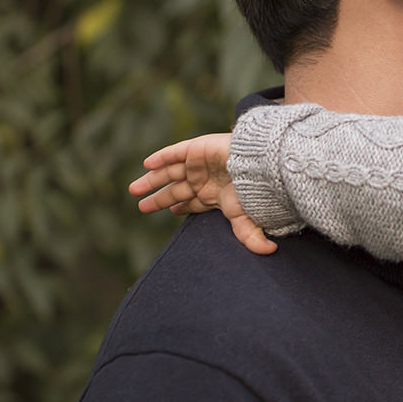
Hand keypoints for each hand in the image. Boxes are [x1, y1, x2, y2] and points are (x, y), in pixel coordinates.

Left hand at [129, 133, 276, 254]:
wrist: (258, 163)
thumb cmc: (253, 189)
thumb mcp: (245, 216)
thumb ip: (248, 235)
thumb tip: (269, 253)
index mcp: (215, 194)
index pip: (193, 202)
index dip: (180, 206)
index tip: (170, 211)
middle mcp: (206, 179)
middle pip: (176, 190)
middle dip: (159, 198)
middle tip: (141, 207)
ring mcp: (200, 163)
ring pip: (170, 172)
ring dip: (152, 179)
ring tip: (133, 189)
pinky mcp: (196, 148)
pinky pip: (174, 152)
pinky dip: (161, 157)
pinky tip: (147, 164)